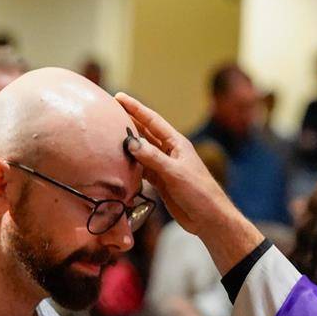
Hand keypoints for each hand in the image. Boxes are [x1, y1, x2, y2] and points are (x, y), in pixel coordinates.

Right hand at [114, 92, 262, 272]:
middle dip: (128, 121)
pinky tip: (118, 162)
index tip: (118, 97)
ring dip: (127, 143)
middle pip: (145, 133)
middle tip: (108, 112)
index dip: (135, 108)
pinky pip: (142, 168)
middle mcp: (169, 151)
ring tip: (107, 135)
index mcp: (176, 143)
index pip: (152, 120)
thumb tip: (131, 142)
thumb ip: (153, 158)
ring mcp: (164, 166)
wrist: (208, 218)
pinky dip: (130, 164)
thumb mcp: (175, 172)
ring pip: (141, 151)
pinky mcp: (161, 182)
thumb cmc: (198, 192)